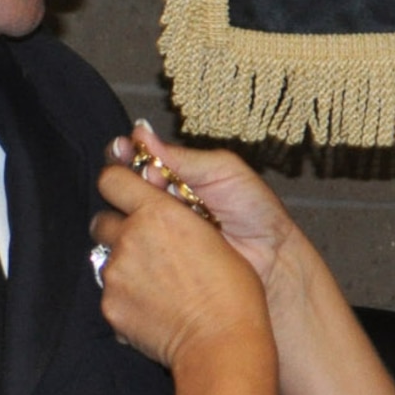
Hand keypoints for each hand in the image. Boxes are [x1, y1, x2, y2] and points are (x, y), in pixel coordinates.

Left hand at [93, 160, 269, 370]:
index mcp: (157, 213)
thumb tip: (163, 208)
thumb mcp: (211, 236)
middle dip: (118, 229)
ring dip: (123, 265)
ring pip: (105, 259)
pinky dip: (126, 297)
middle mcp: (129, 238)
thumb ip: (176, 217)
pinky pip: (110, 293)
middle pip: (102, 220)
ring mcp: (115, 274)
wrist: (220, 344)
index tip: (126, 193)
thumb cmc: (232, 290)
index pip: (112, 179)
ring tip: (155, 284)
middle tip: (145, 246)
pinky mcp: (110, 306)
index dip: (118, 184)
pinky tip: (154, 308)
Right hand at [108, 126, 298, 291]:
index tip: (125, 149)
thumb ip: (182, 157)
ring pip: (122, 216)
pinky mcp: (156, 260)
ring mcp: (155, 232)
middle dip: (126, 177)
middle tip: (150, 178)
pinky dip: (135, 237)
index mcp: (173, 174)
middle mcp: (158, 202)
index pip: (135, 158)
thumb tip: (140, 134)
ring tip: (162, 204)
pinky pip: (133, 247)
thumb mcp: (223, 171)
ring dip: (132, 207)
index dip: (126, 153)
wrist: (272, 256)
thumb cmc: (255, 210)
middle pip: (121, 185)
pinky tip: (151, 231)